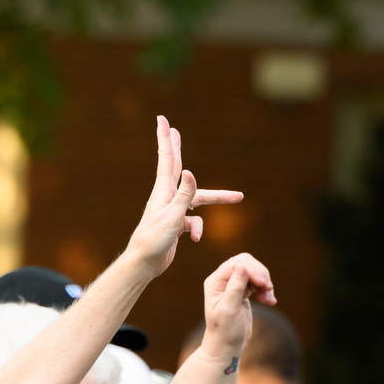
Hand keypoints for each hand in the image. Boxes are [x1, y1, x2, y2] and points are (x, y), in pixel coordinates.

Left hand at [123, 115, 243, 276]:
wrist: (145, 263)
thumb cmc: (154, 239)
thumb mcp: (173, 217)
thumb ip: (184, 195)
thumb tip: (190, 172)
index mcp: (164, 190)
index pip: (167, 158)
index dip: (166, 138)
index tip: (162, 119)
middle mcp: (167, 196)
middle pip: (177, 167)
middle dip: (178, 148)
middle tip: (174, 130)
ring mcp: (171, 209)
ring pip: (197, 199)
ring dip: (217, 198)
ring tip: (238, 196)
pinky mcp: (176, 224)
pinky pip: (193, 221)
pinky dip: (198, 230)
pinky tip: (194, 240)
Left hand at [194, 253, 276, 367]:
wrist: (227, 345)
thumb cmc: (225, 331)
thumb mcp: (230, 310)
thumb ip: (235, 288)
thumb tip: (242, 266)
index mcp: (215, 282)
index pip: (235, 264)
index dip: (252, 270)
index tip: (263, 284)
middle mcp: (222, 280)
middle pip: (246, 263)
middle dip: (260, 274)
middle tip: (268, 289)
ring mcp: (233, 284)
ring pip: (254, 271)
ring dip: (264, 282)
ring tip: (269, 299)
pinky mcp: (243, 291)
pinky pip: (257, 281)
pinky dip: (266, 289)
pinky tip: (270, 301)